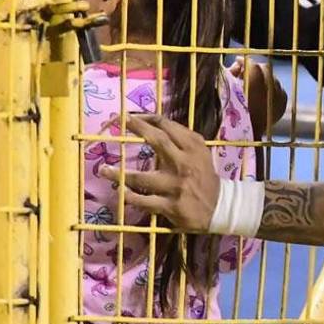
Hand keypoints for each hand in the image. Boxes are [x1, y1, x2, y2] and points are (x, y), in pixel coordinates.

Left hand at [99, 115, 219, 232]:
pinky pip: (145, 201)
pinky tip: (120, 192)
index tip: (128, 117)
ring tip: (103, 169)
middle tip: (116, 123)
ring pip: (143, 178)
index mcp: (192, 145)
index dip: (145, 119)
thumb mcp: (198, 151)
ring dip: (120, 174)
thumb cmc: (203, 174)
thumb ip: (179, 138)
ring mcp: (177, 185)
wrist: (220, 205)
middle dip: (136, 129)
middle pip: (157, 141)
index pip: (166, 125)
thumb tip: (150, 124)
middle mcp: (184, 162)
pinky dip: (130, 197)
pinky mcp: (172, 206)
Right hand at [230, 57, 287, 137]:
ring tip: (252, 84)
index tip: (237, 61)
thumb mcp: (226, 91)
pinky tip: (262, 93)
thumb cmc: (229, 115)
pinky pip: (278, 89)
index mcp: (254, 86)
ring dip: (263, 78)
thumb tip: (238, 64)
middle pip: (265, 68)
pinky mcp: (282, 103)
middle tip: (244, 71)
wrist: (244, 139)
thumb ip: (231, 74)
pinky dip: (271, 88)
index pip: (252, 65)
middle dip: (254, 68)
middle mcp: (270, 90)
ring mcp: (279, 97)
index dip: (244, 61)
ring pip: (272, 78)